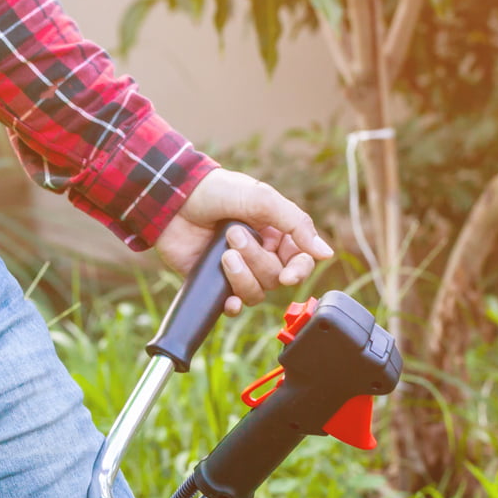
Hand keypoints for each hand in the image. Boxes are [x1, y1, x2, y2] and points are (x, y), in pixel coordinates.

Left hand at [154, 168, 334, 316]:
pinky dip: (233, 306)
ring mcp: (237, 269)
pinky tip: (228, 300)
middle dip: (257, 260)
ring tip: (223, 254)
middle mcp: (260, 253)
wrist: (172, 198)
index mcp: (276, 233)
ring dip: (242, 278)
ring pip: (256, 293)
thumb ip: (295, 223)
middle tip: (232, 235)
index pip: (300, 260)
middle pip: (276, 278)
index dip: (298, 271)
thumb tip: (325, 254)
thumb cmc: (217, 191)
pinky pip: (232, 305)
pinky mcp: (214, 282)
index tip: (288, 275)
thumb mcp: (260, 198)